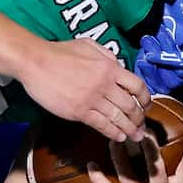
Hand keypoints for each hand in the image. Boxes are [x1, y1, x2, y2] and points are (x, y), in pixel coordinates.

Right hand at [24, 38, 150, 143]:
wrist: (35, 62)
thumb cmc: (59, 52)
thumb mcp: (89, 45)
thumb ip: (107, 56)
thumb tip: (118, 67)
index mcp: (110, 67)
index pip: (137, 86)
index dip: (145, 98)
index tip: (147, 106)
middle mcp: (105, 84)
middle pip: (130, 106)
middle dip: (138, 118)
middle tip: (141, 125)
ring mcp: (92, 99)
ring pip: (118, 118)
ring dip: (129, 129)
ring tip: (135, 136)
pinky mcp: (79, 111)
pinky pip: (101, 125)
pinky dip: (112, 132)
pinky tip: (118, 137)